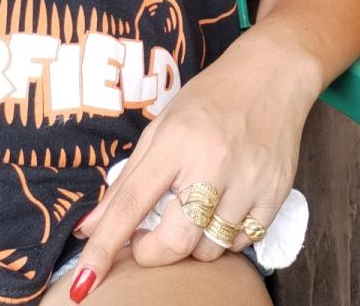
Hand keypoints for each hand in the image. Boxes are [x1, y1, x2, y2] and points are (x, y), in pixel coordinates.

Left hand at [66, 35, 310, 297]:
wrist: (271, 76)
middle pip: (176, 242)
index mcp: (176, 141)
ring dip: (191, 245)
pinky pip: (243, 242)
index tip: (83, 282)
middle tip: (147, 237)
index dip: (104, 246)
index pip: (132, 203)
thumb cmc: (209, 101)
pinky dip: (225, 237)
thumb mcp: (161, 129)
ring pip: (210, 249)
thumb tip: (90, 229)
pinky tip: (222, 209)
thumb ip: (126, 183)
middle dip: (152, 252)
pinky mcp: (276, 193)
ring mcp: (249, 180)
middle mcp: (214, 162)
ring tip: (192, 212)